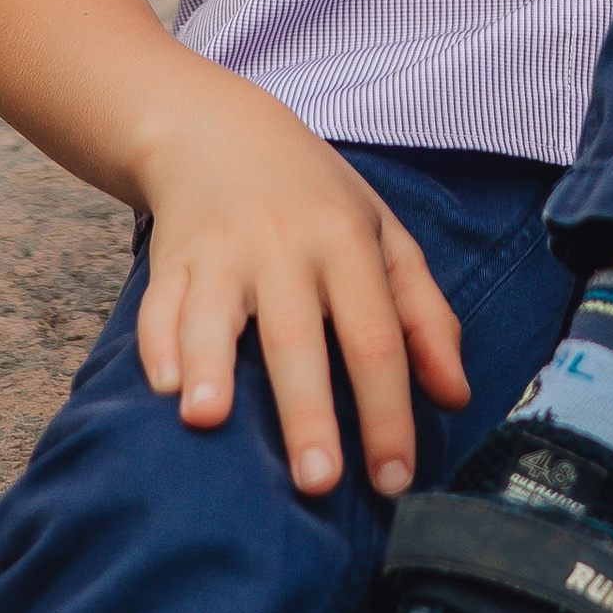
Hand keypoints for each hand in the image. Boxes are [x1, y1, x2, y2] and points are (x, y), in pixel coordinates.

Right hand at [137, 78, 468, 497]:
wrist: (219, 129)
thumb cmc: (315, 197)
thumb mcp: (382, 235)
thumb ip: (425, 315)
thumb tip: (455, 396)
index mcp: (347, 242)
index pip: (377, 338)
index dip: (388, 413)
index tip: (394, 481)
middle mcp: (285, 246)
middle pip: (299, 338)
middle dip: (307, 413)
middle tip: (318, 483)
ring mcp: (221, 251)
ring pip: (214, 314)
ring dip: (209, 366)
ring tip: (207, 421)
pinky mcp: (169, 258)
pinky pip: (157, 306)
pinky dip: (156, 343)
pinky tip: (161, 384)